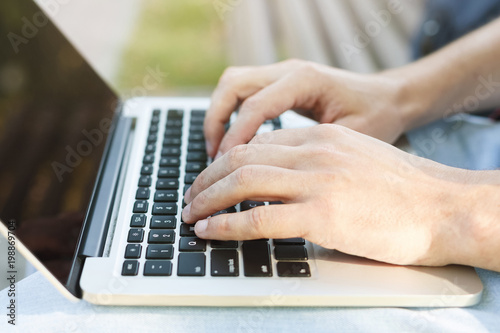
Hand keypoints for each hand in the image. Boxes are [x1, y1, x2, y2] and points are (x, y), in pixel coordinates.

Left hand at [183, 124, 470, 265]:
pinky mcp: (321, 215)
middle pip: (242, 157)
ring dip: (208, 198)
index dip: (225, 160)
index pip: (257, 142)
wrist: (443, 207)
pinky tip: (209, 231)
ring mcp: (317, 182)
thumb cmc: (402, 190)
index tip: (211, 177)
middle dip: (207, 177)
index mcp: (321, 137)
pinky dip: (226, 225)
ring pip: (242, 182)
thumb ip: (318, 162)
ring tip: (191, 214)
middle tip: (191, 196)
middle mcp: (314, 152)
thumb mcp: (354, 159)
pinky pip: (258, 218)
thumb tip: (284, 180)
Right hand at [203, 59, 408, 157]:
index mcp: (305, 80)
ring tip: (217, 153)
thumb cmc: (378, 117)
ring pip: (232, 85)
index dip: (234, 137)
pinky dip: (231, 115)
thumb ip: (312, 152)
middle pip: (232, 85)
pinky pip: (243, 94)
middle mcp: (289, 71)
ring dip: (219, 116)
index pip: (255, 105)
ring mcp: (282, 74)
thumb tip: (272, 179)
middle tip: (213, 159)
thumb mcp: (351, 137)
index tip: (222, 166)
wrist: (390, 97)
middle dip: (215, 122)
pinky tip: (234, 143)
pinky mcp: (280, 83)